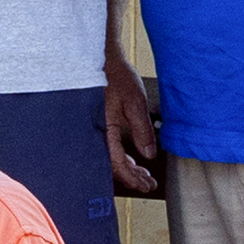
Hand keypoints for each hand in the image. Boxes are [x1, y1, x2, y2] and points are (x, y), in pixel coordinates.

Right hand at [104, 59, 160, 195]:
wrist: (97, 59)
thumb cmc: (114, 76)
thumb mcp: (135, 102)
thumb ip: (142, 130)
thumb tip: (149, 154)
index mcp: (103, 129)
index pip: (117, 163)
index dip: (132, 177)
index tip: (146, 185)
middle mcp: (94, 132)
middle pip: (112, 164)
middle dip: (131, 176)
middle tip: (148, 183)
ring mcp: (93, 128)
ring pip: (109, 156)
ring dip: (127, 167)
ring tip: (143, 172)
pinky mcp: (95, 123)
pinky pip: (106, 146)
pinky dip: (120, 155)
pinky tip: (130, 157)